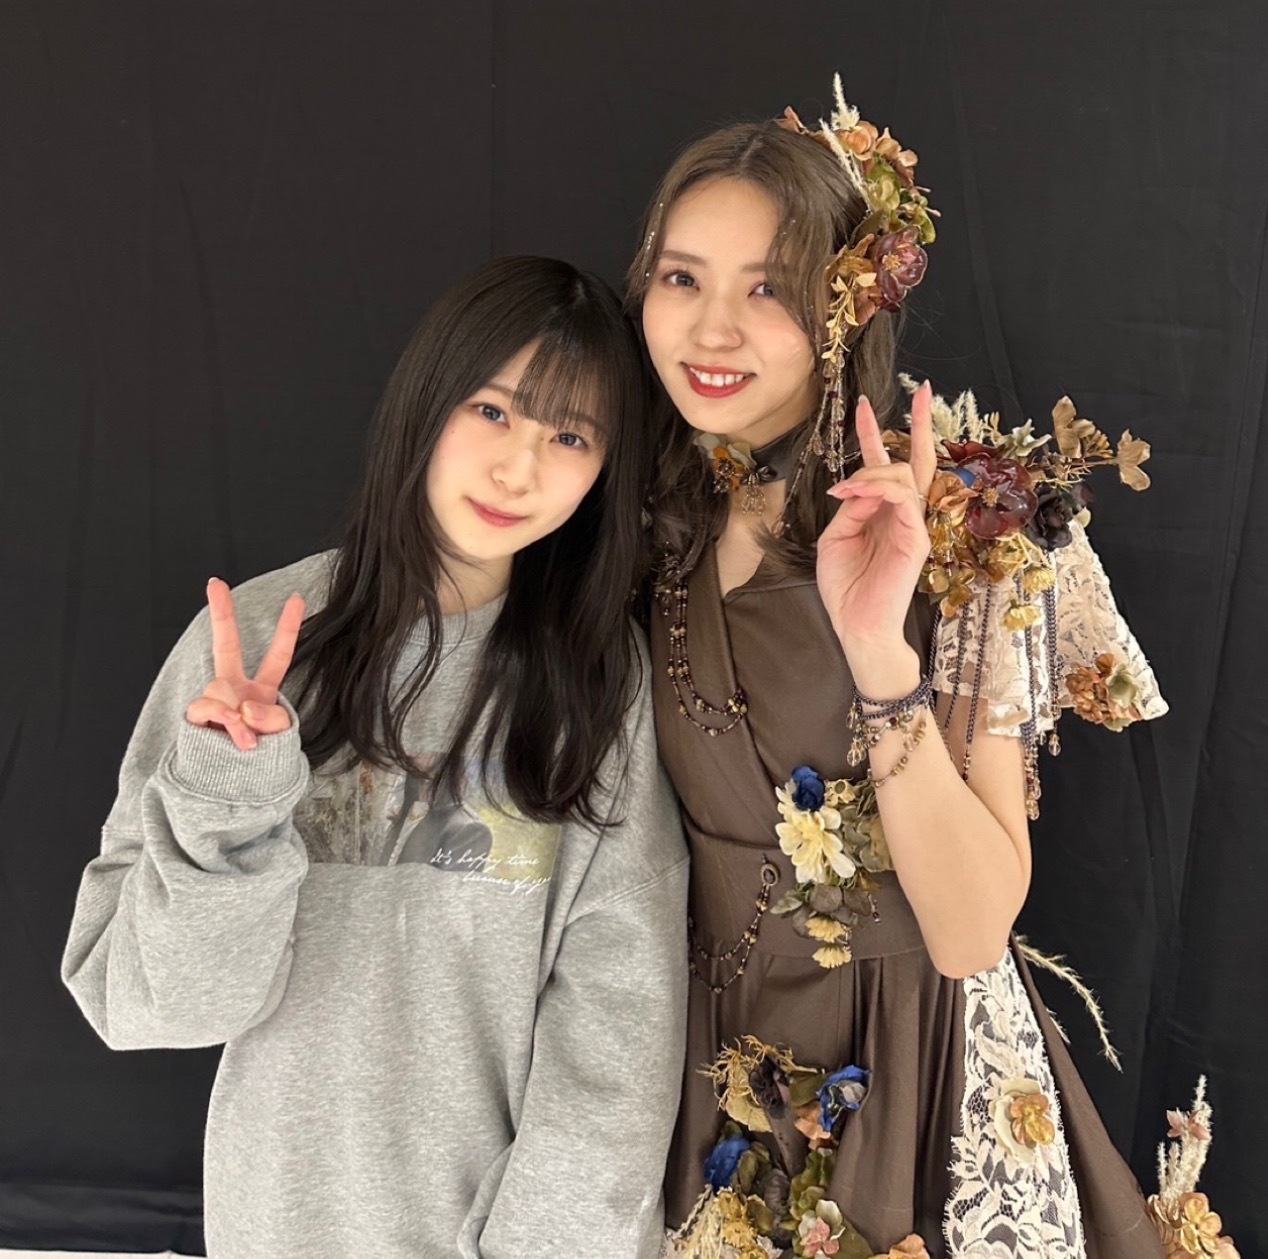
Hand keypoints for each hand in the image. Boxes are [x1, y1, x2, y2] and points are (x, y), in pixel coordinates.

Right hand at [184, 578, 305, 750]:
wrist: (232, 790)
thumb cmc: (260, 761)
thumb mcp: (279, 738)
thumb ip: (271, 719)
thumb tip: (244, 708)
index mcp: (261, 690)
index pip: (278, 655)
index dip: (288, 627)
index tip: (297, 598)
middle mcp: (236, 689)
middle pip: (227, 645)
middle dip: (221, 613)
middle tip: (215, 582)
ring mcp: (215, 701)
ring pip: (222, 689)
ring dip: (237, 715)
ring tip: (247, 740)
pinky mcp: (197, 717)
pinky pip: (209, 709)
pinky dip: (226, 723)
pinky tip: (235, 739)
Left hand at [816, 381, 935, 653]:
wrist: (857, 624)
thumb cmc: (846, 587)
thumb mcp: (835, 539)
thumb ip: (849, 508)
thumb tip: (860, 485)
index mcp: (881, 512)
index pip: (884, 466)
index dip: (873, 435)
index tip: (864, 405)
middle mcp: (902, 514)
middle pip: (917, 460)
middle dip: (920, 424)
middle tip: (924, 390)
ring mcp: (913, 525)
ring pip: (904, 475)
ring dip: (871, 470)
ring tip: (845, 486)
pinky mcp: (917, 538)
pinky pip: (903, 499)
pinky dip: (878, 488)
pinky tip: (855, 492)